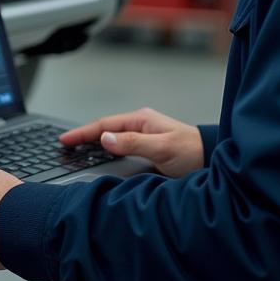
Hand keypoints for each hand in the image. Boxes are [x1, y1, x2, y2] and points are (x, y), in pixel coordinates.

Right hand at [59, 107, 203, 177]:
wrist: (215, 160)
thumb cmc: (192, 152)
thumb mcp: (162, 148)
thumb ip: (133, 143)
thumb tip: (104, 138)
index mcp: (141, 120)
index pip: (104, 124)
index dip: (82, 132)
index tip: (65, 140)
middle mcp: (141, 125)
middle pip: (105, 129)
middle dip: (84, 136)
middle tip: (64, 145)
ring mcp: (145, 136)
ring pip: (112, 138)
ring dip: (94, 143)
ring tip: (76, 150)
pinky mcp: (149, 148)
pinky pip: (121, 147)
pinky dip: (107, 150)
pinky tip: (101, 157)